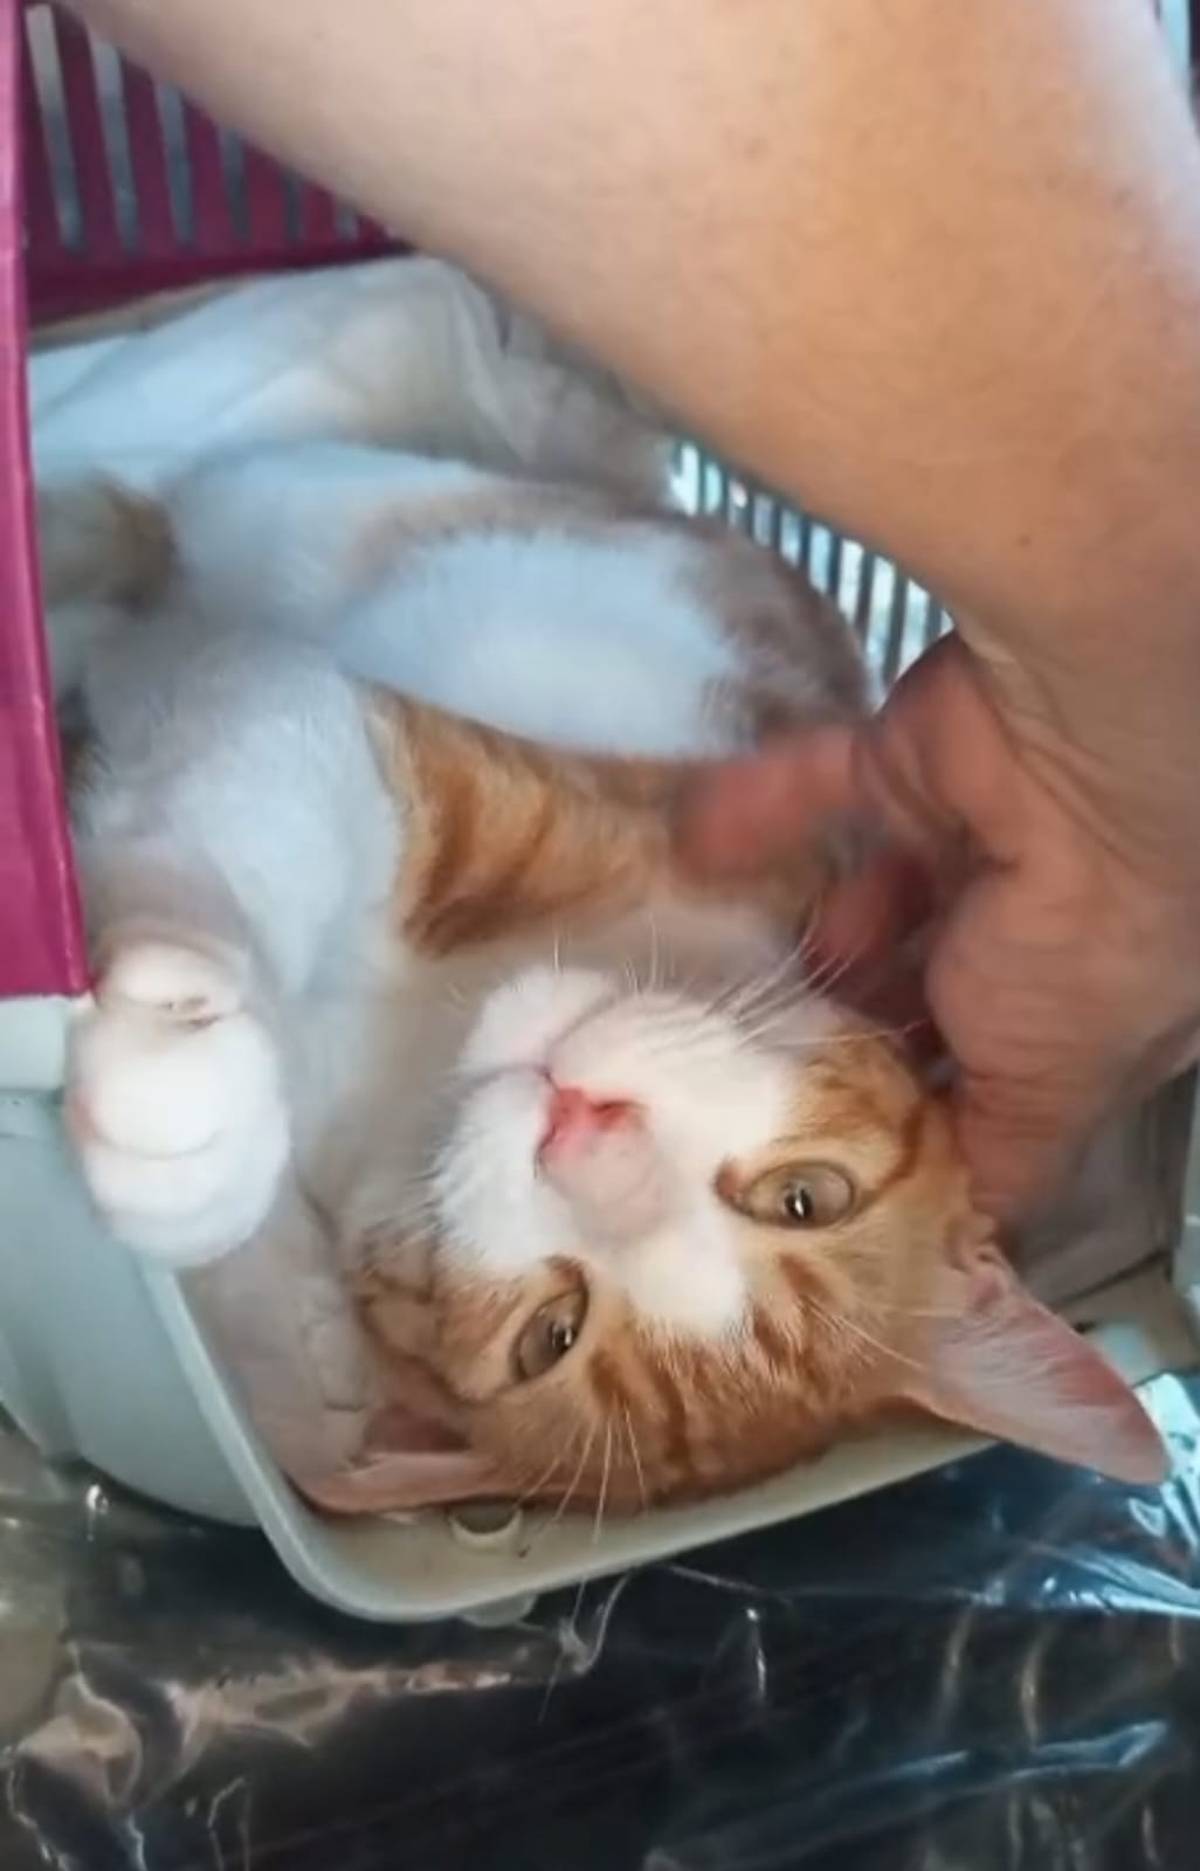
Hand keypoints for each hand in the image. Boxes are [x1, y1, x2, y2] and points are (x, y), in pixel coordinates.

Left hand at [680, 634, 1199, 1220]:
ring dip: (822, 940)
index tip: (847, 1158)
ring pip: (880, 901)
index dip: (936, 1110)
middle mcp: (1050, 918)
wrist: (1083, 754)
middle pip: (936, 989)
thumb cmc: (1086, 943)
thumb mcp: (1051, 1090)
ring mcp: (981, 833)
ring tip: (741, 996)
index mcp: (1104, 1002)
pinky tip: (692, 846)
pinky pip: (819, 788)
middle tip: (765, 1081)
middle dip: (861, 1033)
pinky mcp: (910, 757)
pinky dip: (759, 814)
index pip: (1012, 1070)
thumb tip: (955, 1255)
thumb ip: (1000, 1166)